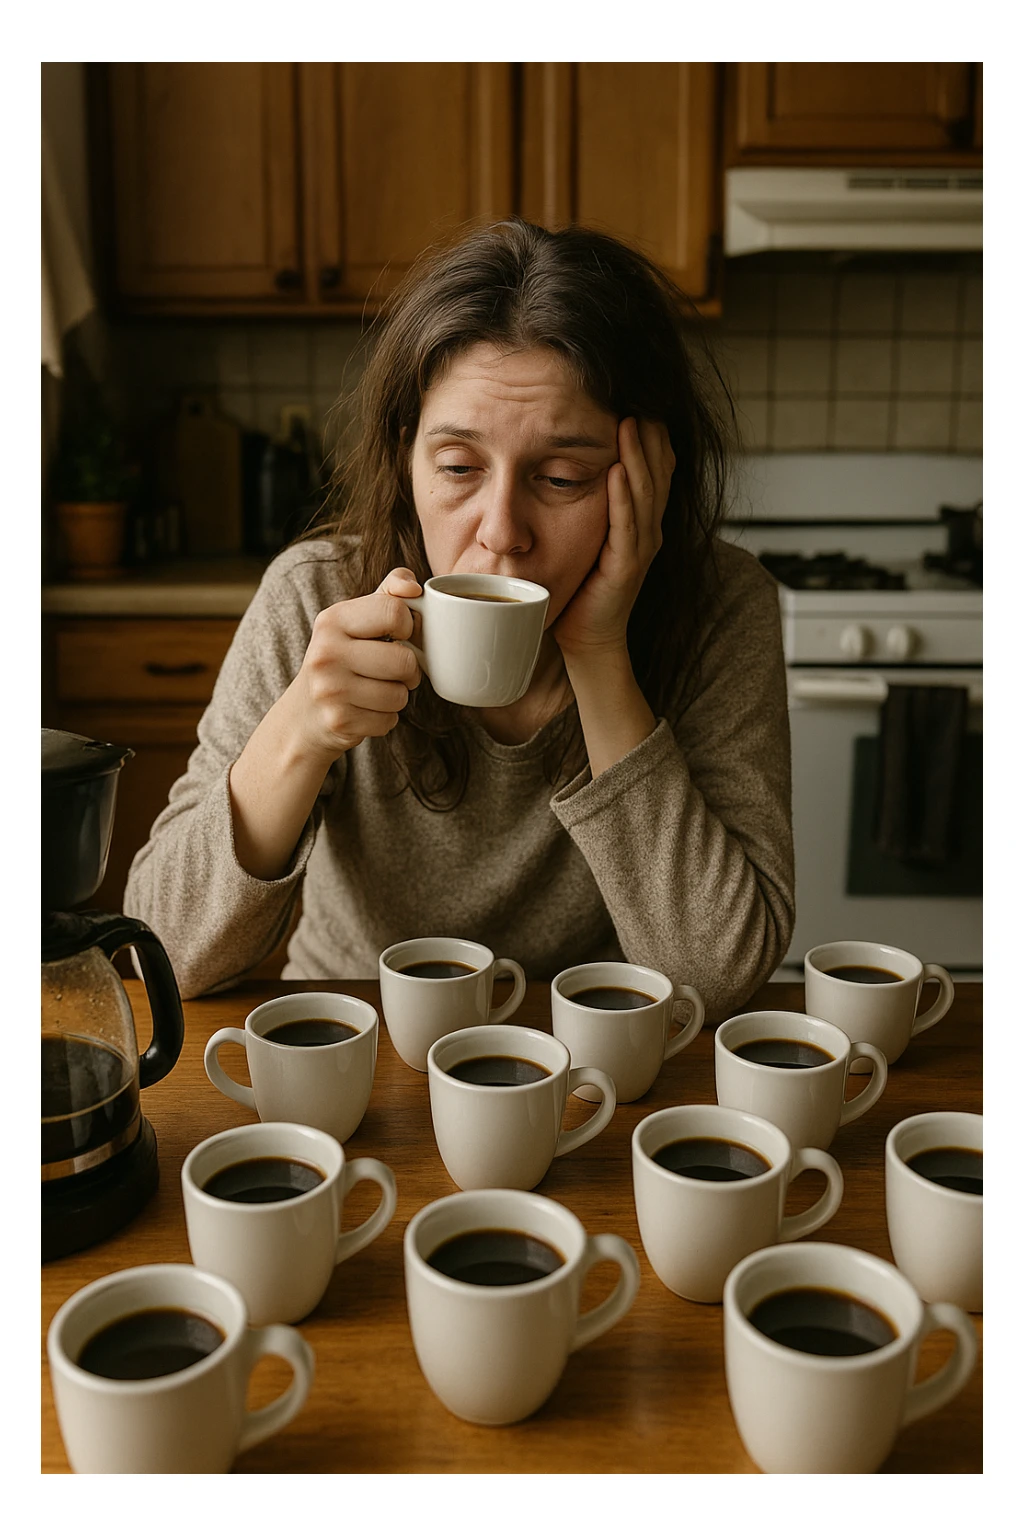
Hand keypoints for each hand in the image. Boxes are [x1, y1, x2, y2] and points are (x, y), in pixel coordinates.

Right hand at [288, 567, 422, 760]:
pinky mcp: (340, 721)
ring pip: (400, 695)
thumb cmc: (342, 657)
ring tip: (376, 690)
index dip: (408, 627)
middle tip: (391, 671)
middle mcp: (326, 653)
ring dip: (397, 696)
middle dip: (408, 670)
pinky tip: (365, 710)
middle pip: (404, 661)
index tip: (398, 635)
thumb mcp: (357, 618)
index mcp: (332, 620)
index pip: (395, 612)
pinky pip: (390, 720)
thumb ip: (389, 593)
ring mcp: (330, 690)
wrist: (305, 712)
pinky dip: (385, 718)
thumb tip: (414, 588)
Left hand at [552, 417, 674, 661]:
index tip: (641, 400)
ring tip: (631, 423)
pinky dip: (624, 496)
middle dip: (650, 435)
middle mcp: (647, 529)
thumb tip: (565, 459)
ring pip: (645, 492)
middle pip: (658, 471)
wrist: (586, 637)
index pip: (655, 467)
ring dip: (639, 456)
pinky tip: (619, 470)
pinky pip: (627, 525)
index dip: (652, 435)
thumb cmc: (582, 588)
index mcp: (640, 519)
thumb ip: (590, 502)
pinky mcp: (626, 566)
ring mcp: (640, 547)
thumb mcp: (587, 534)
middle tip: (642, 399)